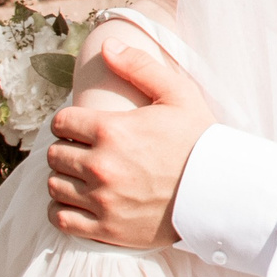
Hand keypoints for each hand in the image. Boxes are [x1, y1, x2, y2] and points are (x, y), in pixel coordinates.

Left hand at [46, 39, 213, 249]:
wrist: (222, 190)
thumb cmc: (201, 139)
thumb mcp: (178, 94)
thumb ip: (140, 66)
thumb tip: (107, 46)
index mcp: (112, 130)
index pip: (61, 122)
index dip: (70, 122)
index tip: (83, 127)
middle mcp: (101, 165)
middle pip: (55, 155)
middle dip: (68, 149)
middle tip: (87, 151)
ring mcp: (102, 200)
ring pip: (54, 186)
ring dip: (65, 178)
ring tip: (85, 176)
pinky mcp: (105, 230)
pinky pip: (60, 219)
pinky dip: (62, 209)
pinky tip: (79, 201)